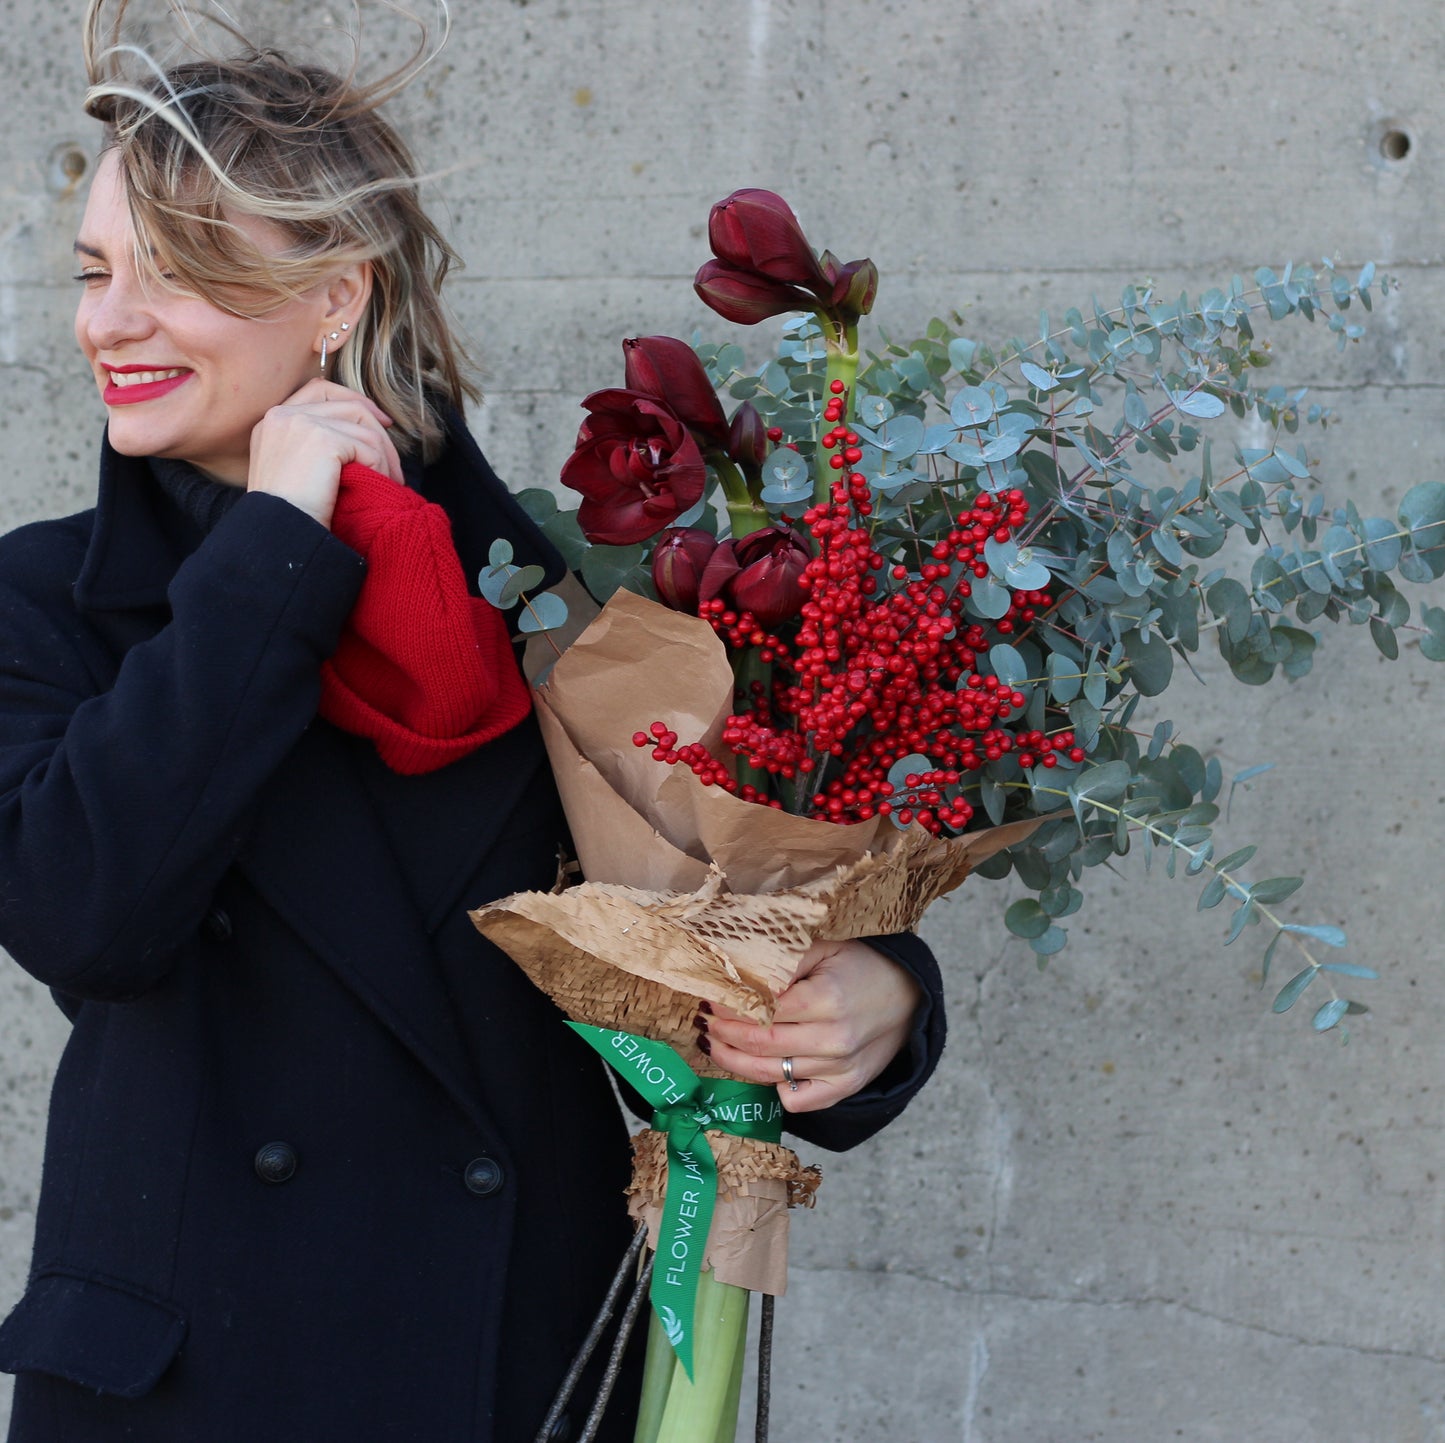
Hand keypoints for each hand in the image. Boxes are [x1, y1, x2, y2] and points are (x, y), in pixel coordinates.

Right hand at [246, 379, 402, 528]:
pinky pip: (369, 447)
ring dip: (385, 455)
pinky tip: (380, 486)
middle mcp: (282, 415)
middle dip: (379, 432)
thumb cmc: (292, 516)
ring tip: (390, 482)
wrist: (281, 536)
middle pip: (349, 405)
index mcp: (273, 421)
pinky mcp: (323, 438)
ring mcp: (301, 423)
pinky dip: (381, 468)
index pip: (319, 389)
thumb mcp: (294, 471)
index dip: (355, 399)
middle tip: (394, 463)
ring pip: (364, 426)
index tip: (380, 421)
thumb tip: (360, 431)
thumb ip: (314, 445)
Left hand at [699, 939, 923, 1113]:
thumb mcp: (825, 946)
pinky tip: (761, 1067)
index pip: (761, 1010)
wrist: (907, 997)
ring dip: (734, 1061)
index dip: (729, 1007)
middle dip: (724, 1034)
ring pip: (769, 1075)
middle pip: (760, 1044)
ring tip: (715, 1045)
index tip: (710, 999)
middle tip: (705, 1022)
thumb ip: (783, 957)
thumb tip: (736, 966)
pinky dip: (774, 1088)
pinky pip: (797, 1101)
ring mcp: (839, 1069)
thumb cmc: (861, 966)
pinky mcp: (844, 1088)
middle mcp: (833, 1039)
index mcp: (826, 999)